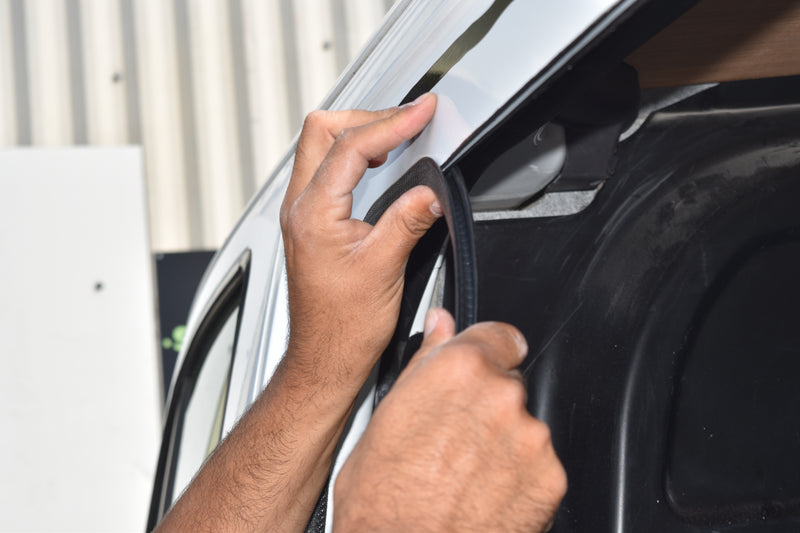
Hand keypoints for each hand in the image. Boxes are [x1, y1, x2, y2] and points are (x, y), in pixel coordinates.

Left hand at [280, 93, 441, 394]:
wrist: (324, 357)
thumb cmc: (343, 326)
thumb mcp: (384, 269)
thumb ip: (408, 220)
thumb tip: (430, 190)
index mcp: (314, 214)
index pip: (351, 146)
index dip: (392, 122)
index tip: (422, 112)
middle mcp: (300, 208)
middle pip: (323, 130)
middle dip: (369, 116)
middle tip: (411, 118)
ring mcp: (302, 214)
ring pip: (321, 146)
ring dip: (361, 132)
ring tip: (400, 133)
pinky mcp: (312, 223)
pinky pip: (327, 169)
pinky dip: (355, 155)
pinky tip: (380, 161)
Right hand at [333, 309, 566, 532]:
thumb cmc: (382, 499)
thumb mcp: (387, 417)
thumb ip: (425, 360)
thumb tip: (441, 323)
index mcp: (459, 370)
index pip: (501, 336)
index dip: (489, 354)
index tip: (482, 369)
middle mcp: (501, 396)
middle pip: (508, 385)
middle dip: (488, 405)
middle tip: (454, 439)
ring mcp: (531, 438)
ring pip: (523, 426)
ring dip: (504, 442)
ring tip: (465, 473)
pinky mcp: (550, 479)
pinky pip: (539, 465)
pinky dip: (520, 477)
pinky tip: (484, 494)